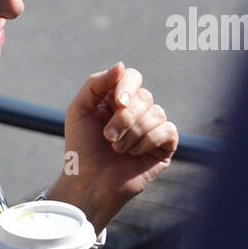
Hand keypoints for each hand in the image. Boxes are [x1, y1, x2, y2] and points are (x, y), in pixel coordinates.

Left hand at [55, 62, 177, 227]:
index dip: (127, 87)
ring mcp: (152, 127)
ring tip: (117, 149)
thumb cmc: (81, 148)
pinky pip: (168, 130)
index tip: (118, 103)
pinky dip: (147, 142)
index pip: (132, 77)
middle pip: (144, 97)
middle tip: (108, 137)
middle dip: (124, 118)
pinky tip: (134, 154)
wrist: (89, 183)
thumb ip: (95, 84)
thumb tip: (122, 66)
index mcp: (116, 99)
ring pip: (156, 113)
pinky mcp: (165, 145)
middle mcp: (137, 110)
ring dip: (132, 134)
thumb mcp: (79, 110)